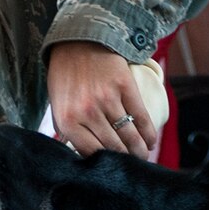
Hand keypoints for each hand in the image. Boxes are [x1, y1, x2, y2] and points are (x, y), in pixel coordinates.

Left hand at [47, 40, 157, 159]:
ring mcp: (107, 99)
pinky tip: (150, 141)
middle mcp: (87, 112)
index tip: (115, 169)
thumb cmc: (66, 75)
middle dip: (125, 160)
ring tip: (143, 156)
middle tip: (133, 166)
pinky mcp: (124, 86)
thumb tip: (81, 153)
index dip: (106, 164)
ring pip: (129, 135)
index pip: (92, 153)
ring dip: (139, 150)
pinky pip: (140, 117)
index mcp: (68, 120)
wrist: (78, 40)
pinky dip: (148, 133)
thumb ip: (67, 129)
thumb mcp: (57, 104)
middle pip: (113, 147)